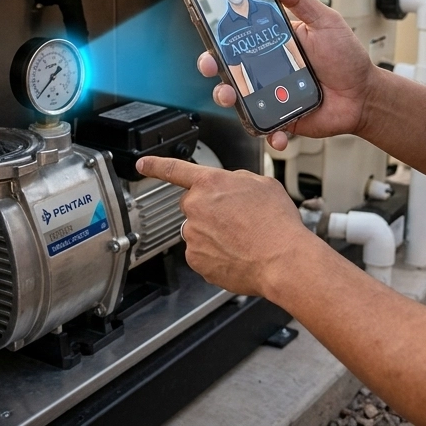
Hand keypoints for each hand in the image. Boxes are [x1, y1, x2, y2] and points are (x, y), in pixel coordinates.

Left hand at [137, 155, 316, 295]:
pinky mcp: (196, 260)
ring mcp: (193, 235)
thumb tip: (230, 186)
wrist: (282, 260)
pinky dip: (216, 254)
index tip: (143, 165)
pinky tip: (237, 253)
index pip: (174, 169)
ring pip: (198, 230)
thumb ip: (237, 179)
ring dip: (214, 233)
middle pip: (194, 204)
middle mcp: (196, 207)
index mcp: (210, 183)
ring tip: (242, 239)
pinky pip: (202, 253)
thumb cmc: (277, 223)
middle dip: (210, 210)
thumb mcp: (263, 183)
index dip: (155, 165)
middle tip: (237, 219)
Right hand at [201, 0, 376, 149]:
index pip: (239, 39)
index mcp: (274, 45)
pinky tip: (277, 132)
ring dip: (229, 99)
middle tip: (211, 66)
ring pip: (240, 100)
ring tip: (233, 98)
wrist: (363, 95)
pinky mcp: (282, 118)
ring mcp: (272, 95)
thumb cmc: (346, 58)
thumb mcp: (324, 22)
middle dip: (212, 68)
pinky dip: (269, 133)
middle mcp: (268, 70)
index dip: (219, 39)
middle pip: (229, 69)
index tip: (209, 36)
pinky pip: (267, 127)